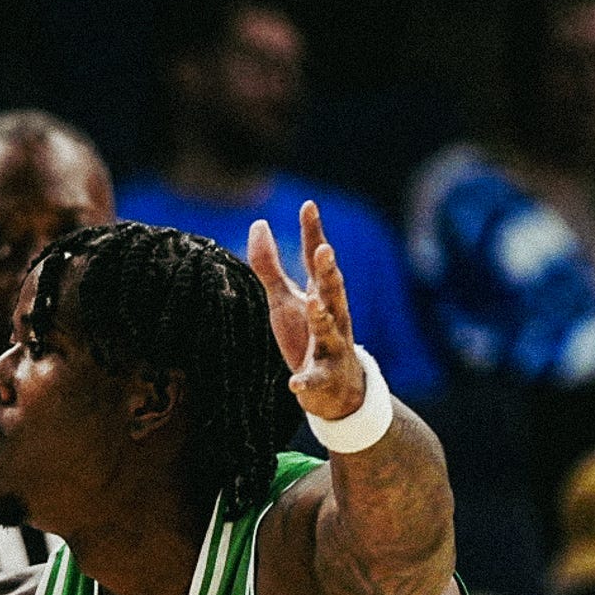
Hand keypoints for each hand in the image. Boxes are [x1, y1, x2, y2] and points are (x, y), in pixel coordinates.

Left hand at [247, 201, 365, 421]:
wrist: (336, 389)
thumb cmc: (308, 336)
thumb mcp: (285, 299)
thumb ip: (270, 265)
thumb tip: (258, 224)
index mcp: (321, 295)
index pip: (317, 261)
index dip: (314, 233)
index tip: (309, 205)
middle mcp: (333, 317)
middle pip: (333, 291)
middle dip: (329, 271)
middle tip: (325, 249)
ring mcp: (332, 348)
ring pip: (330, 331)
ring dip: (322, 317)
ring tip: (313, 303)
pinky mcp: (323, 378)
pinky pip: (315, 380)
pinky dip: (306, 382)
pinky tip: (295, 384)